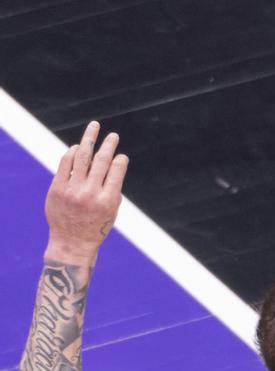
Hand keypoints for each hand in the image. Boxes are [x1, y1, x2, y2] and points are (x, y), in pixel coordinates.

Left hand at [44, 122, 127, 265]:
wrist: (71, 242)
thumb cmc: (96, 226)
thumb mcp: (112, 210)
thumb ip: (112, 187)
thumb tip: (111, 161)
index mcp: (108, 199)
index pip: (117, 169)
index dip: (121, 160)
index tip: (121, 157)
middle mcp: (90, 193)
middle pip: (101, 160)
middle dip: (109, 145)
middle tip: (113, 135)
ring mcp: (72, 190)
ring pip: (82, 157)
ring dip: (89, 140)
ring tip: (94, 127)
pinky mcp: (57, 189)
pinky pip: (65, 164)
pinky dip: (72, 153)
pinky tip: (77, 147)